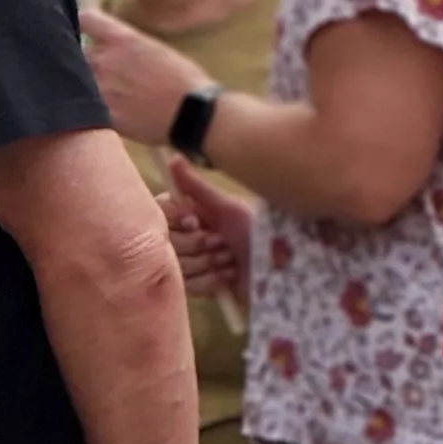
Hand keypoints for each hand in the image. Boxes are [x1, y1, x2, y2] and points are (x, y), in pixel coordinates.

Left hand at [80, 10, 215, 148]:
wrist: (191, 113)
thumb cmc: (185, 79)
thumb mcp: (157, 51)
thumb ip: (131, 48)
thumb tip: (119, 51)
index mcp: (122, 40)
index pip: (86, 20)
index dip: (82, 23)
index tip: (82, 28)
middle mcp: (104, 60)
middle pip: (75, 52)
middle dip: (82, 59)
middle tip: (95, 70)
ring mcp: (100, 88)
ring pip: (77, 82)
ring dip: (83, 85)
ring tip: (92, 93)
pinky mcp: (101, 114)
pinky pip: (86, 107)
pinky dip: (90, 109)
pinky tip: (98, 114)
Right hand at [164, 155, 252, 301]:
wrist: (281, 266)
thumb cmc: (257, 230)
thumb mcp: (227, 207)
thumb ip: (195, 187)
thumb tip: (172, 156)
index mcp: (191, 212)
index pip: (161, 215)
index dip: (176, 221)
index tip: (194, 222)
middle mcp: (186, 236)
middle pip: (166, 245)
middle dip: (197, 244)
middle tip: (221, 241)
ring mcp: (192, 262)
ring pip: (177, 267)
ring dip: (207, 263)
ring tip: (230, 257)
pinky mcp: (200, 286)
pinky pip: (189, 287)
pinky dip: (211, 280)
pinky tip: (230, 273)